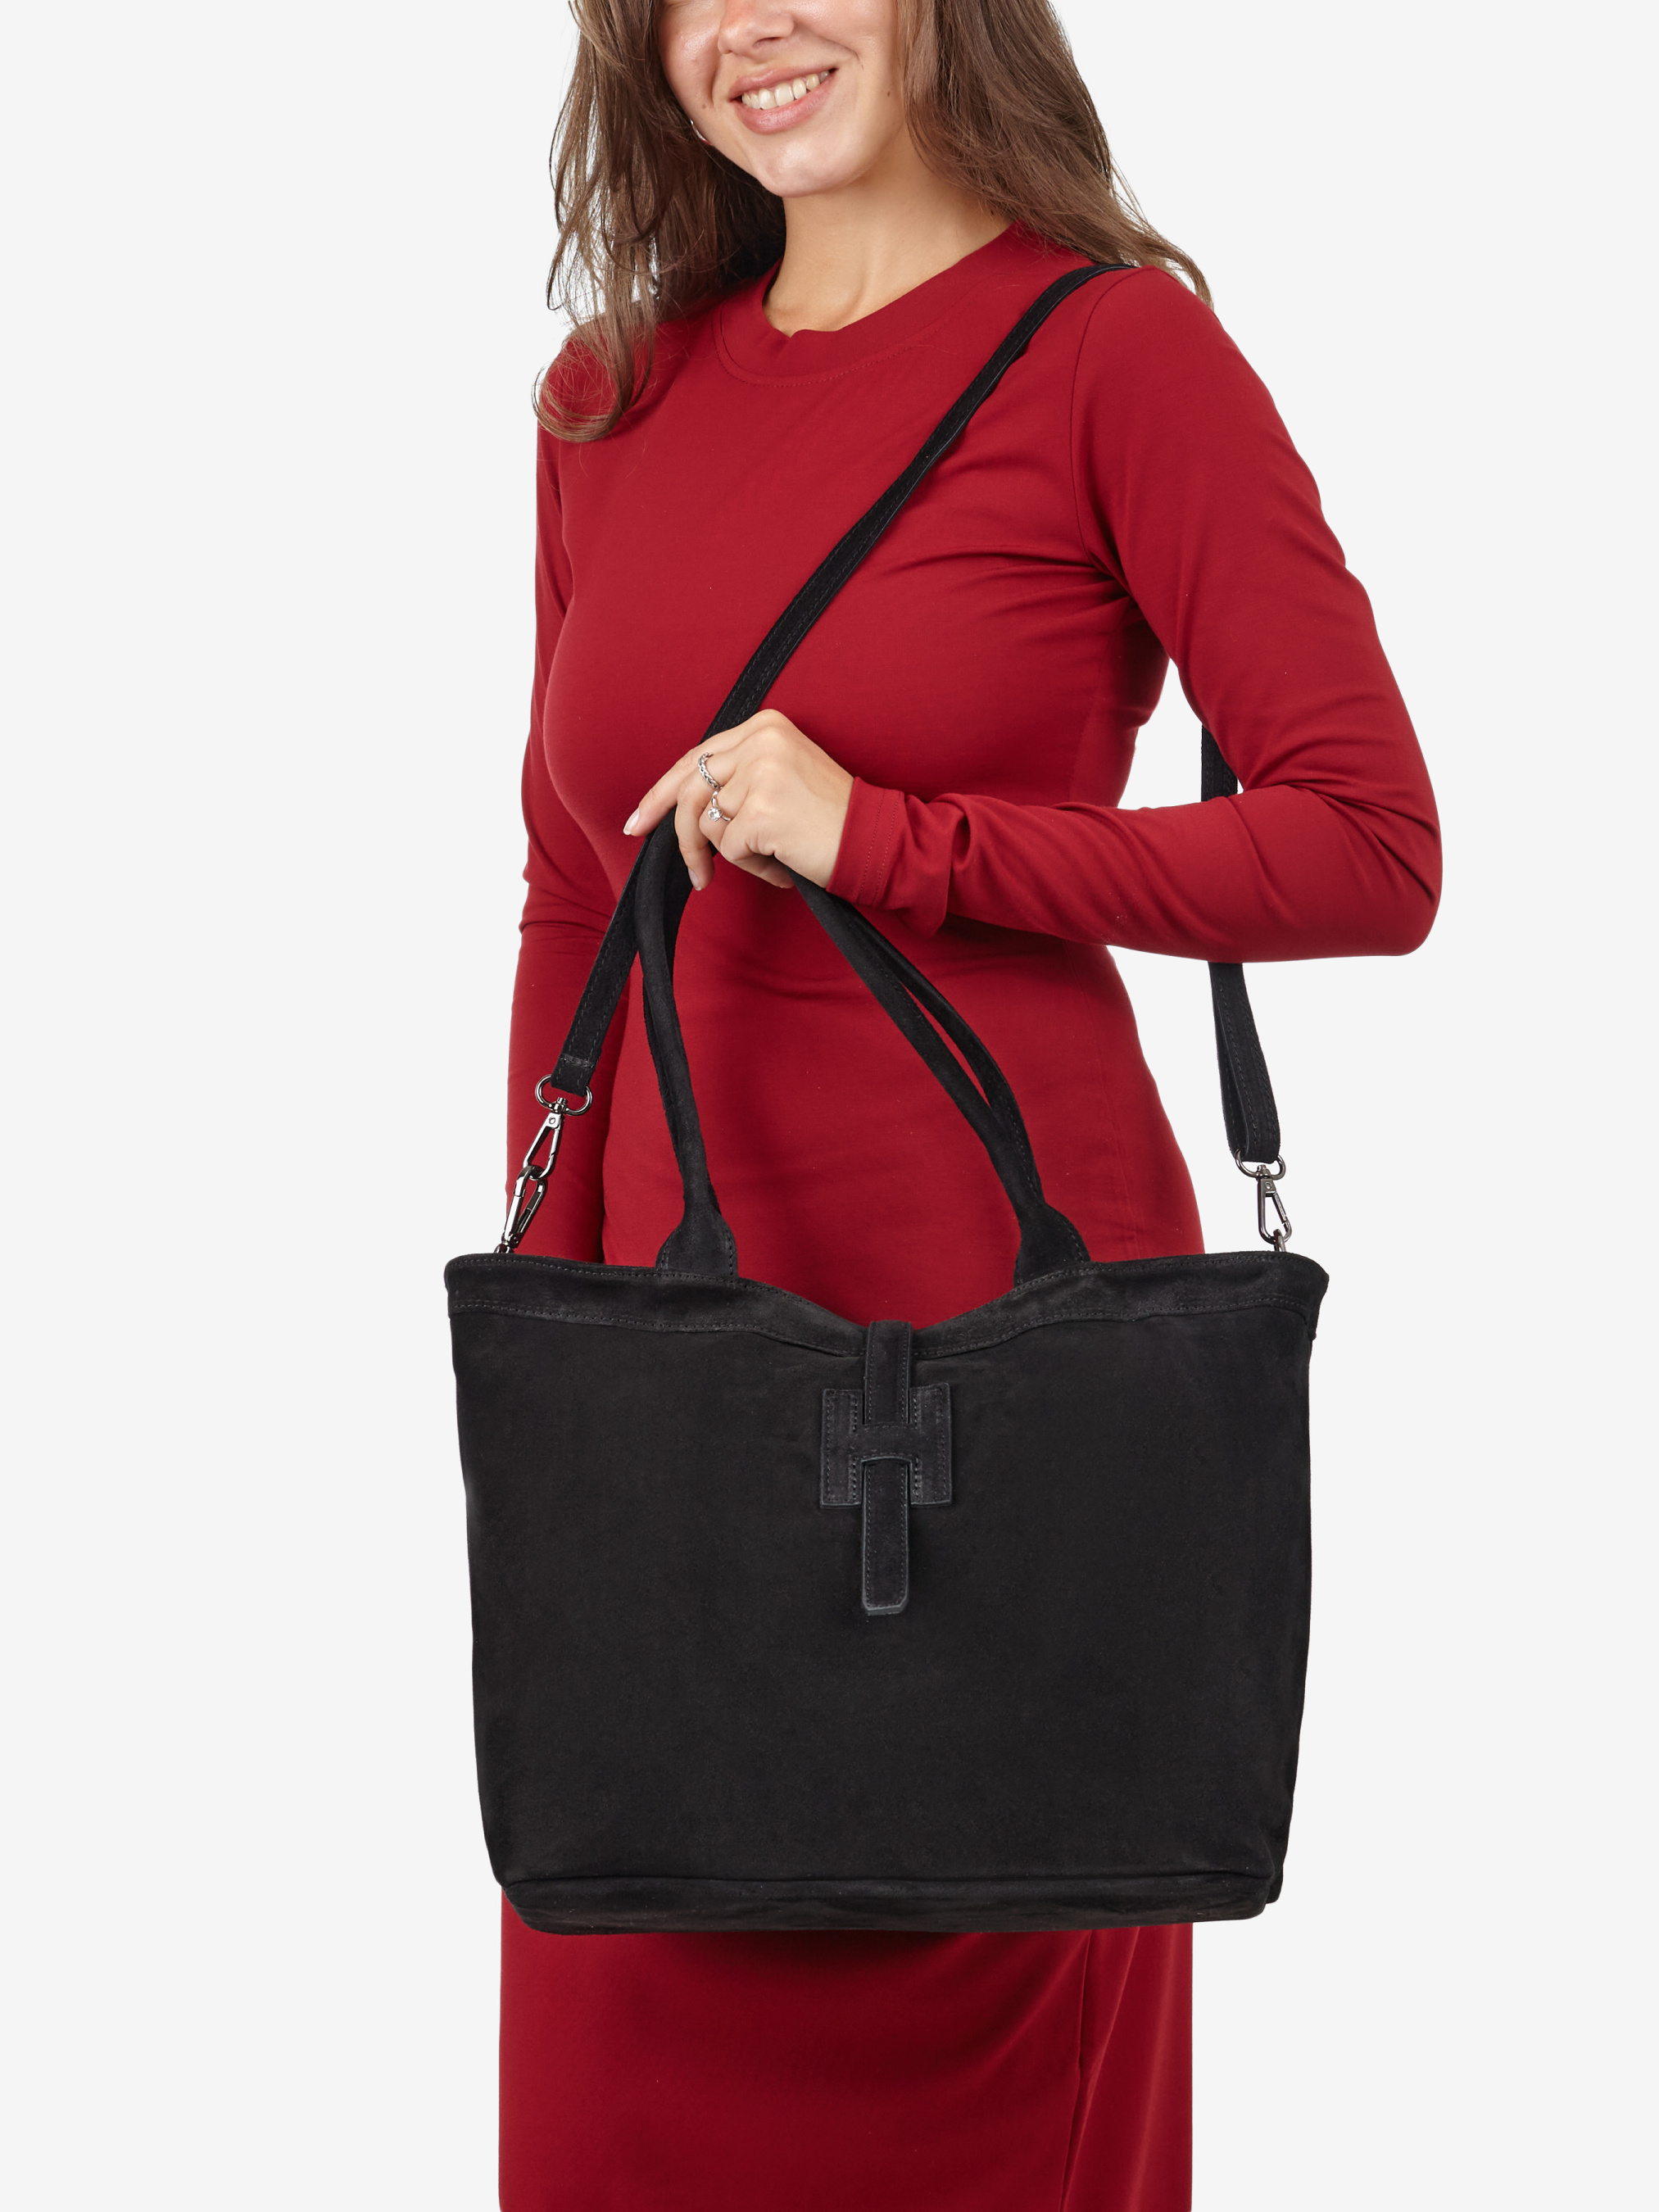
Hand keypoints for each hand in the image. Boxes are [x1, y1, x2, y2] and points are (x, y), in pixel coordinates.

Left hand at [622, 710, 853, 892]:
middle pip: (690, 790)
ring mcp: (760, 773)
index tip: (640, 820)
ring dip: (736, 854)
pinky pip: (730, 849)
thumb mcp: (782, 777)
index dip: (663, 792)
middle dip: (678, 835)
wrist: (877, 839)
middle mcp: (760, 741)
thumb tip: (681, 806)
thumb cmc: (832, 818)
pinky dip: (755, 867)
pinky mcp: (761, 810)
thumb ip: (737, 777)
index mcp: (764, 725)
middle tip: (691, 872)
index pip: (696, 757)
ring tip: (772, 857)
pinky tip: (785, 863)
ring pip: (708, 824)